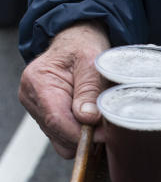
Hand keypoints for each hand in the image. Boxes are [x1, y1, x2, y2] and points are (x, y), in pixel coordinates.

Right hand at [18, 21, 109, 157]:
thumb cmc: (83, 47)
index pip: (57, 120)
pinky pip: (63, 135)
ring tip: (101, 121)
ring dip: (83, 135)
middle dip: (84, 135)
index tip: (104, 135)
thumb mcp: (92, 62)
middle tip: (109, 128)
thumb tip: (88, 118)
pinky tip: (93, 122)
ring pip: (60, 139)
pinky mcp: (46, 115)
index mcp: (38, 82)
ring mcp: (37, 108)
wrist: (76, 41)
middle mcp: (31, 97)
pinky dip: (79, 133)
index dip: (82, 133)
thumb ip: (89, 90)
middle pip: (58, 134)